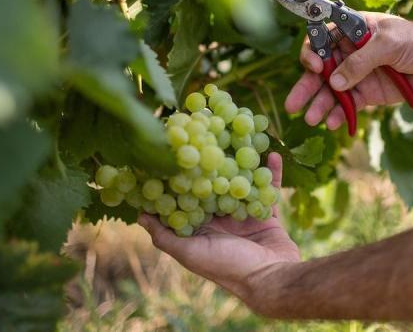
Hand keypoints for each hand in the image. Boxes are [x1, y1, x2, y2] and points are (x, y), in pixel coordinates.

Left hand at [138, 152, 299, 303]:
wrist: (270, 278)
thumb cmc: (228, 267)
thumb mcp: (191, 253)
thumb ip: (165, 236)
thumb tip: (140, 215)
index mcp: (199, 229)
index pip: (184, 198)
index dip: (178, 178)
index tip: (172, 152)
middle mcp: (219, 220)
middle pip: (212, 185)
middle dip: (210, 163)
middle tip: (208, 133)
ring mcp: (242, 216)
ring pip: (239, 182)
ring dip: (241, 162)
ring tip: (241, 137)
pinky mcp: (265, 214)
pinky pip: (268, 189)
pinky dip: (271, 173)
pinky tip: (273, 154)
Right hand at [285, 12, 412, 130]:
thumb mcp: (388, 44)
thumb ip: (361, 61)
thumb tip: (335, 83)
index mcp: (350, 31)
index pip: (321, 40)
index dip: (312, 54)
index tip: (315, 68)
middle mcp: (349, 52)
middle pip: (320, 70)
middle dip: (306, 87)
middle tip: (293, 105)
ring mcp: (357, 75)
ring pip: (331, 91)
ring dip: (320, 105)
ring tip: (311, 120)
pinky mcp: (367, 94)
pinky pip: (347, 106)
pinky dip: (338, 115)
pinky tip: (331, 123)